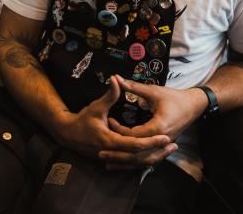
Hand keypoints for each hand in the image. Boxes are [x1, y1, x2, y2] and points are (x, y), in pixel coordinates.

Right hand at [49, 78, 176, 166]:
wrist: (68, 135)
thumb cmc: (81, 121)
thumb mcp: (96, 107)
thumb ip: (109, 95)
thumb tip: (116, 78)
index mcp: (110, 141)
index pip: (135, 145)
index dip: (151, 141)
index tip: (166, 136)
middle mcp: (113, 153)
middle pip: (140, 158)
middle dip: (158, 151)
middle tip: (174, 144)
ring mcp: (114, 158)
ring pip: (138, 163)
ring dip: (155, 156)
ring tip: (169, 148)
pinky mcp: (115, 159)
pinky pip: (133, 163)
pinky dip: (145, 158)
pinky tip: (156, 152)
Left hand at [96, 76, 206, 167]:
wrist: (194, 106)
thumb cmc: (175, 98)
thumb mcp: (154, 91)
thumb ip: (134, 87)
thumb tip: (116, 78)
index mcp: (158, 127)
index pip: (134, 135)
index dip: (119, 130)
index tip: (108, 122)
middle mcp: (161, 140)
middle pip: (137, 153)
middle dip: (119, 154)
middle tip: (101, 153)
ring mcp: (164, 145)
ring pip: (143, 159)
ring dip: (126, 162)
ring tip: (108, 163)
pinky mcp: (164, 146)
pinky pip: (148, 157)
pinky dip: (136, 161)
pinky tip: (125, 162)